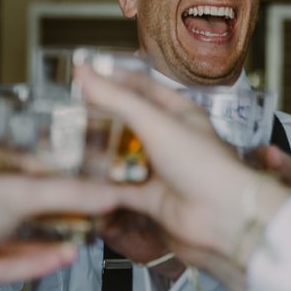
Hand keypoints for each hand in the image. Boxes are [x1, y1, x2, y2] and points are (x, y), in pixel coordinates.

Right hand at [76, 66, 290, 290]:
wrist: (221, 218)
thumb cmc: (204, 166)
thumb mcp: (157, 123)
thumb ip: (117, 99)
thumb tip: (85, 71)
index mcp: (179, 113)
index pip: (142, 87)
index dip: (114, 80)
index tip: (85, 76)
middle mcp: (169, 140)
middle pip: (128, 124)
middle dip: (100, 121)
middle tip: (69, 114)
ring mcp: (159, 170)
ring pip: (121, 158)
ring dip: (98, 155)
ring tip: (68, 146)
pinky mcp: (150, 199)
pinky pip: (119, 189)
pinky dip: (102, 187)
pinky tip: (82, 182)